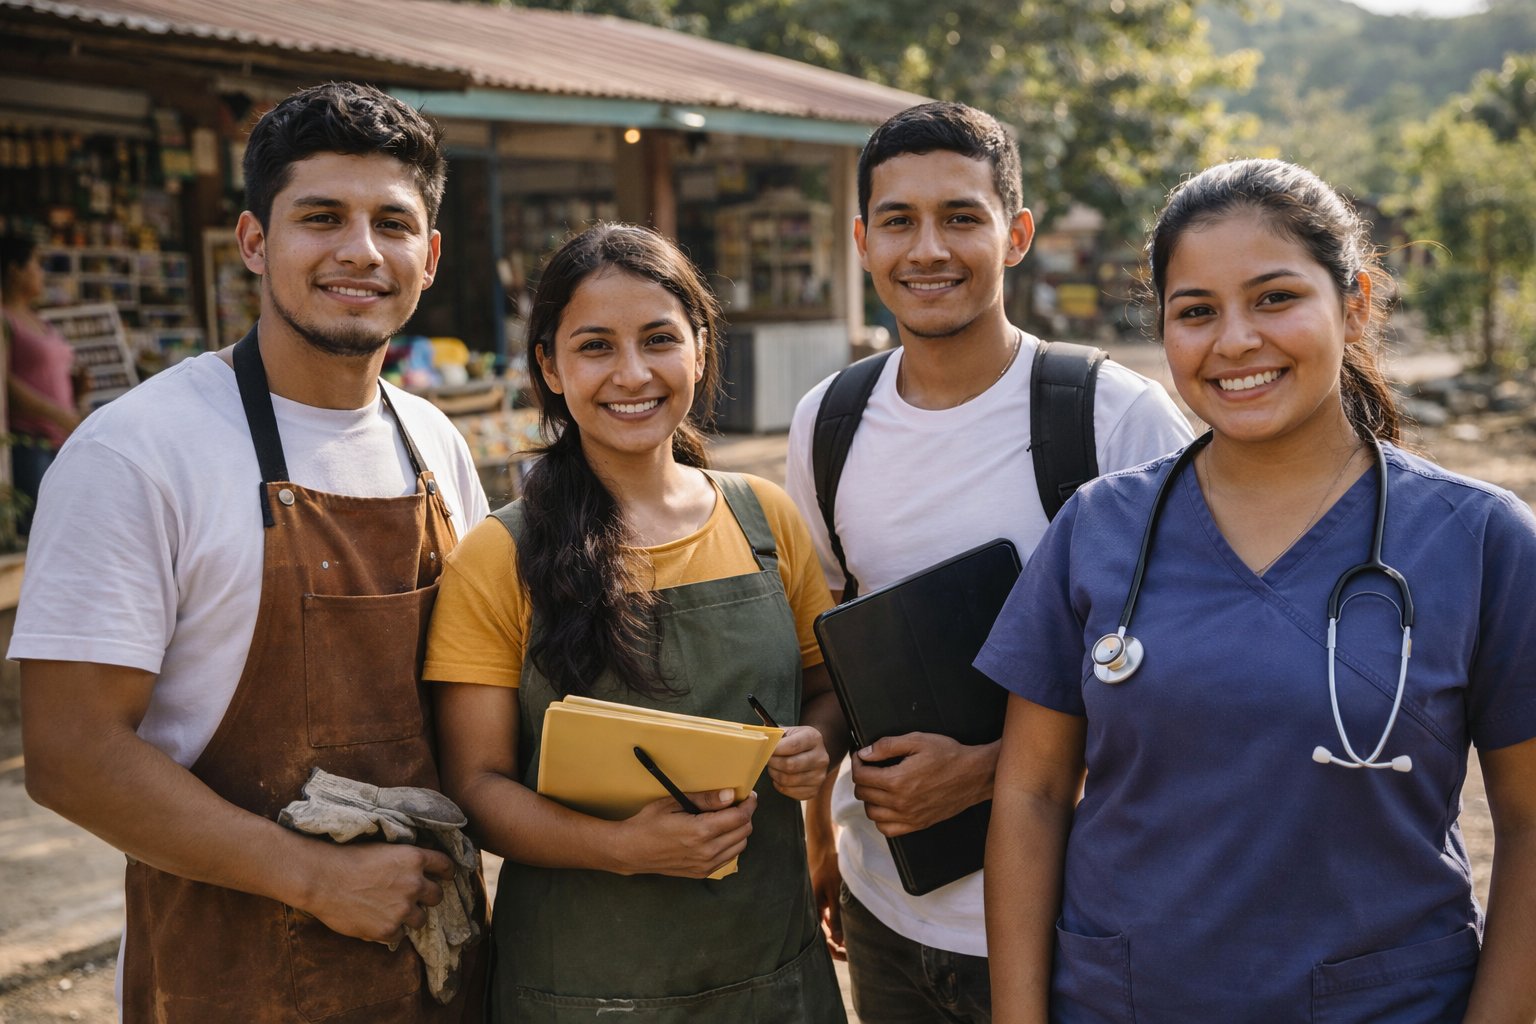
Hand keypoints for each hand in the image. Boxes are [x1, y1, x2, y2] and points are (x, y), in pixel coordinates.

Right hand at [297, 840, 454, 944]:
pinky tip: (376, 922)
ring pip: (421, 919)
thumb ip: (405, 861)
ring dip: (410, 917)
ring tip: (391, 912)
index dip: (447, 872)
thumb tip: (419, 870)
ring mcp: (403, 909)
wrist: (322, 878)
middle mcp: (414, 884)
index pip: (445, 866)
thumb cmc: (346, 858)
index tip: (446, 877)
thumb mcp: (384, 849)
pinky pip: (400, 935)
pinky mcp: (389, 929)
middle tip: (413, 898)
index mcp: (414, 859)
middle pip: (437, 896)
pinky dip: (391, 931)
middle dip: (428, 897)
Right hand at [614, 789, 757, 877]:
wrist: (632, 850)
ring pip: (740, 846)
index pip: (740, 817)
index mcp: (701, 831)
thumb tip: (731, 795)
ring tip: (729, 818)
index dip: (749, 804)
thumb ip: (705, 800)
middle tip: (739, 803)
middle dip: (746, 815)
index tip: (749, 795)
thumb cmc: (649, 823)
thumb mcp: (674, 803)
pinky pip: (729, 858)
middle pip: (744, 831)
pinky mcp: (702, 872)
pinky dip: (731, 844)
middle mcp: (707, 851)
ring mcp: (705, 864)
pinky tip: (720, 834)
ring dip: (740, 830)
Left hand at [768, 725, 830, 800]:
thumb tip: (760, 742)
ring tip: (773, 767)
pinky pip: (788, 791)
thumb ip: (777, 736)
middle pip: (790, 765)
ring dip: (774, 774)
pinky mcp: (813, 790)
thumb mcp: (790, 731)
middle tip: (766, 759)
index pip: (793, 745)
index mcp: (814, 739)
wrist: (814, 753)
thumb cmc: (797, 741)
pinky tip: (780, 776)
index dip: (775, 749)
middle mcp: (821, 758)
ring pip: (787, 780)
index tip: (765, 749)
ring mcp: (819, 776)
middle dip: (773, 762)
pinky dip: (779, 785)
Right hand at [808, 824, 845, 960]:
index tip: (846, 956)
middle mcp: (813, 910)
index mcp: (812, 909)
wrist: (825, 846)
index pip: (820, 938)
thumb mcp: (835, 892)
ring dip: (839, 937)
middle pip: (824, 936)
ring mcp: (818, 905)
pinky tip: (848, 930)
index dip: (833, 950)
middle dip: (837, 947)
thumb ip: (837, 917)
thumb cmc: (829, 867)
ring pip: (827, 928)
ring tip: (853, 945)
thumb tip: (839, 941)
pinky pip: (829, 918)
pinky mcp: (823, 900)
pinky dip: (838, 926)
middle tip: (853, 954)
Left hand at [852, 733, 998, 836]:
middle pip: (863, 794)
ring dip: (869, 798)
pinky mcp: (918, 824)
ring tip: (878, 785)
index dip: (857, 763)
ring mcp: (909, 816)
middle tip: (869, 767)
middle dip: (862, 778)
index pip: (860, 776)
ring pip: (872, 813)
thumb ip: (887, 746)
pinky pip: (887, 829)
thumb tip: (864, 754)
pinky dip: (881, 819)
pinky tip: (887, 805)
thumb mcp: (917, 740)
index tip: (861, 756)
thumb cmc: (948, 754)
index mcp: (897, 780)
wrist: (974, 775)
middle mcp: (900, 802)